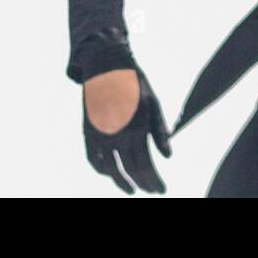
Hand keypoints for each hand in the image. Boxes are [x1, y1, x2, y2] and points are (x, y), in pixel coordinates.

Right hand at [82, 66, 171, 193]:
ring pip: (110, 169)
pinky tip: (111, 174)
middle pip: (131, 170)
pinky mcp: (89, 132)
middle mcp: (117, 135)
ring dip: (122, 182)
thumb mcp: (154, 104)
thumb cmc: (135, 84)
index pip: (145, 165)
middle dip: (143, 183)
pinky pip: (93, 159)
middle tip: (152, 190)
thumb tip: (168, 157)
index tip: (161, 190)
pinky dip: (102, 171)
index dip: (154, 181)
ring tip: (132, 190)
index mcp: (137, 128)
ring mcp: (101, 135)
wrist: (107, 66)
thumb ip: (160, 132)